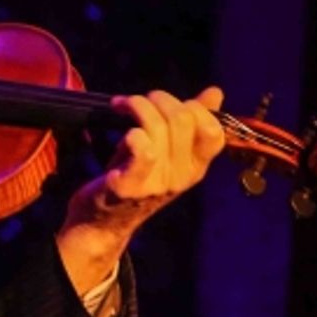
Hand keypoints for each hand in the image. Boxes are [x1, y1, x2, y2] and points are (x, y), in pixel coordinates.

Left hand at [56, 87, 225, 294]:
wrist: (101, 222)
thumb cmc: (134, 178)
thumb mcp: (167, 151)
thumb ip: (192, 123)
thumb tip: (215, 93)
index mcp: (195, 166)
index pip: (214, 130)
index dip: (192, 107)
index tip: (165, 103)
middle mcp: (182, 176)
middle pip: (183, 119)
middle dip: (157, 99)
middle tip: (136, 102)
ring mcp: (158, 183)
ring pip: (159, 127)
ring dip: (137, 107)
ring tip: (121, 106)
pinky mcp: (130, 186)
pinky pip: (142, 152)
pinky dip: (132, 136)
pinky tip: (121, 135)